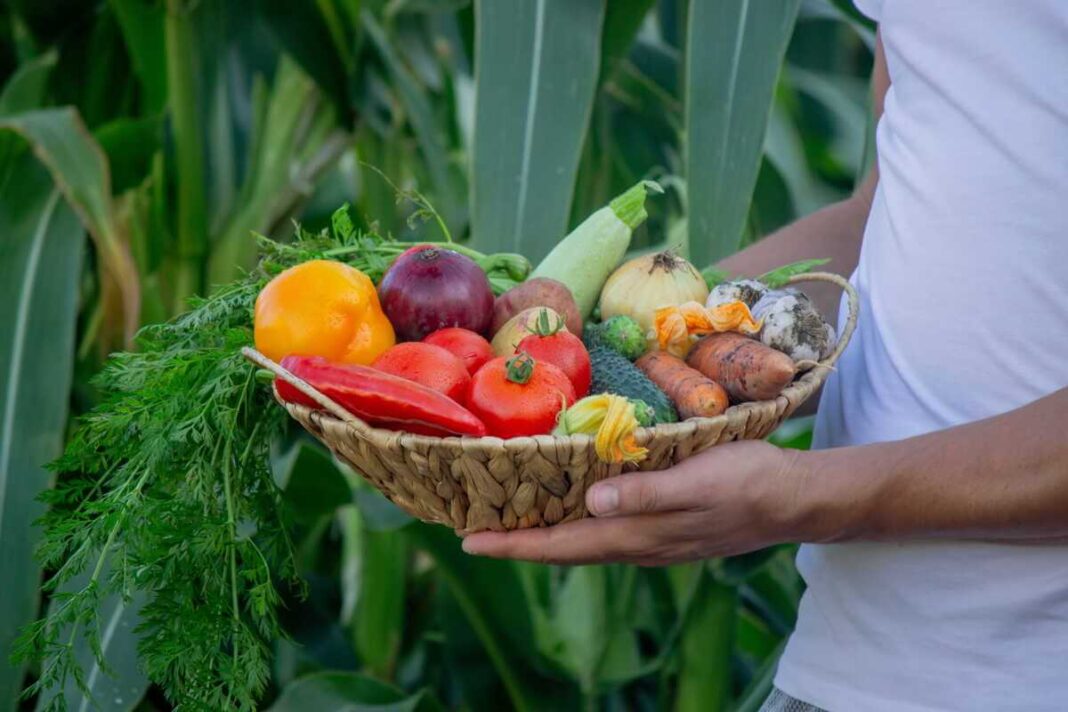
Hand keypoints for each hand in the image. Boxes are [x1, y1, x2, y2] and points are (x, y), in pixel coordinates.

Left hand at [461, 440, 809, 565]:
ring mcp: (652, 541)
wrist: (794, 500)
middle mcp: (638, 544)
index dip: (514, 545)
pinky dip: (574, 527)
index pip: (562, 544)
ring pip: (583, 544)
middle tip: (473, 535)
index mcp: (639, 534)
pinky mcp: (665, 530)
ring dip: (542, 538)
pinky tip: (569, 512)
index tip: (470, 542)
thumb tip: (591, 504)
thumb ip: (645, 494)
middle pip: (565, 549)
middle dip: (517, 545)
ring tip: (508, 525)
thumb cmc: (748, 481)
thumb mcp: (697, 480)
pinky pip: (605, 534)